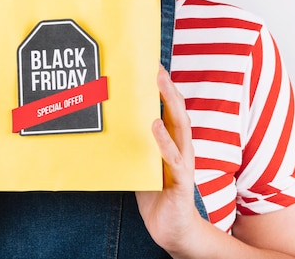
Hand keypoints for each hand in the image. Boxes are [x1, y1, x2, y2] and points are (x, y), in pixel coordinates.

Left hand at [135, 65, 201, 252]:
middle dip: (167, 87)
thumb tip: (110, 125)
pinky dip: (164, 141)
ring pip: (180, 127)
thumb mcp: (142, 164)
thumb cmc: (156, 195)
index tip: (152, 64)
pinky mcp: (181, 181)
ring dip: (170, 103)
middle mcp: (182, 148)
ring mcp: (184, 163)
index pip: (170, 109)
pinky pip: (174, 158)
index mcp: (173, 142)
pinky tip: (155, 126)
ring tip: (160, 84)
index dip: (163, 87)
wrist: (172, 230)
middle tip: (156, 67)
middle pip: (178, 110)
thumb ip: (133, 145)